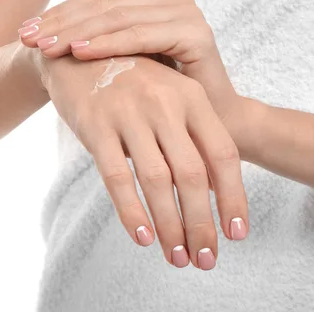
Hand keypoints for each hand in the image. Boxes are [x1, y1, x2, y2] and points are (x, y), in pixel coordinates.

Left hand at [19, 0, 239, 127]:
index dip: (60, 13)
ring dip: (78, 31)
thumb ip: (103, 32)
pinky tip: (79, 52)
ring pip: (119, 17)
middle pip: (106, 3)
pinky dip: (108, 43)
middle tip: (27, 38)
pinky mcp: (195, 34)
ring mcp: (186, 12)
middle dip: (62, 22)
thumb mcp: (127, 62)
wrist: (211, 126)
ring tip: (46, 47)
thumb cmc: (164, 97)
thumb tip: (71, 9)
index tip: (25, 31)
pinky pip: (142, 35)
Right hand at [39, 53, 248, 269]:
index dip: (233, 197)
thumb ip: (190, 138)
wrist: (76, 54)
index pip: (222, 154)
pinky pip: (116, 177)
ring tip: (177, 257)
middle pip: (193, 175)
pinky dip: (132, 212)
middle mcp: (165, 103)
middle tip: (205, 259)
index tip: (237, 234)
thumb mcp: (168, 97)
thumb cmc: (130, 84)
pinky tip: (143, 238)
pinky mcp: (95, 125)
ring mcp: (129, 112)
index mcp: (191, 96)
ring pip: (157, 181)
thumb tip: (212, 193)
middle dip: (202, 223)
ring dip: (171, 226)